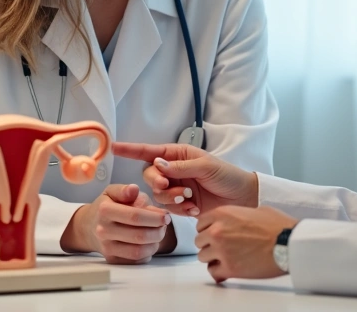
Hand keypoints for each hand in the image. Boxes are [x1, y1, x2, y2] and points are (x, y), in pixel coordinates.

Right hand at [61, 183, 175, 262]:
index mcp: (105, 210)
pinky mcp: (111, 259)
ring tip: (158, 233)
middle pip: (139, 235)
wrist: (88, 227)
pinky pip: (136, 260)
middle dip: (158, 231)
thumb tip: (134, 190)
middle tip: (164, 225)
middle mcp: (103, 230)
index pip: (135, 216)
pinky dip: (148, 253)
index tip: (166, 216)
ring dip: (155, 243)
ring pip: (138, 251)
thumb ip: (124, 189)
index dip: (154, 217)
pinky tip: (149, 242)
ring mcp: (107, 247)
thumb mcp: (112, 192)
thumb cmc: (105, 207)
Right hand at [112, 142, 258, 216]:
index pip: (150, 151)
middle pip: (150, 175)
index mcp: (178, 154)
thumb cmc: (228, 176)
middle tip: (170, 187)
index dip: (131, 150)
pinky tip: (194, 209)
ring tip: (189, 200)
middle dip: (157, 182)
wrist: (242, 198)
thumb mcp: (206, 166)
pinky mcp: (180, 205)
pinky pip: (168, 208)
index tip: (114, 147)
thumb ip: (181, 166)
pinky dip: (179, 210)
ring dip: (170, 198)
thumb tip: (158, 164)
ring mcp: (176, 188)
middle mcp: (174, 170)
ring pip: (157, 194)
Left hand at [195, 206, 298, 282]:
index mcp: (223, 214)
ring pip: (203, 257)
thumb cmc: (278, 226)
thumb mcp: (255, 210)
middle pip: (199, 240)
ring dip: (213, 258)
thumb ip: (237, 215)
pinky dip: (219, 272)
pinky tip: (228, 269)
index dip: (208, 229)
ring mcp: (221, 250)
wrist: (289, 244)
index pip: (200, 223)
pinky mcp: (229, 268)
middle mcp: (217, 231)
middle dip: (209, 244)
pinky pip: (213, 272)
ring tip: (226, 258)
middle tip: (221, 247)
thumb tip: (236, 221)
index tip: (213, 234)